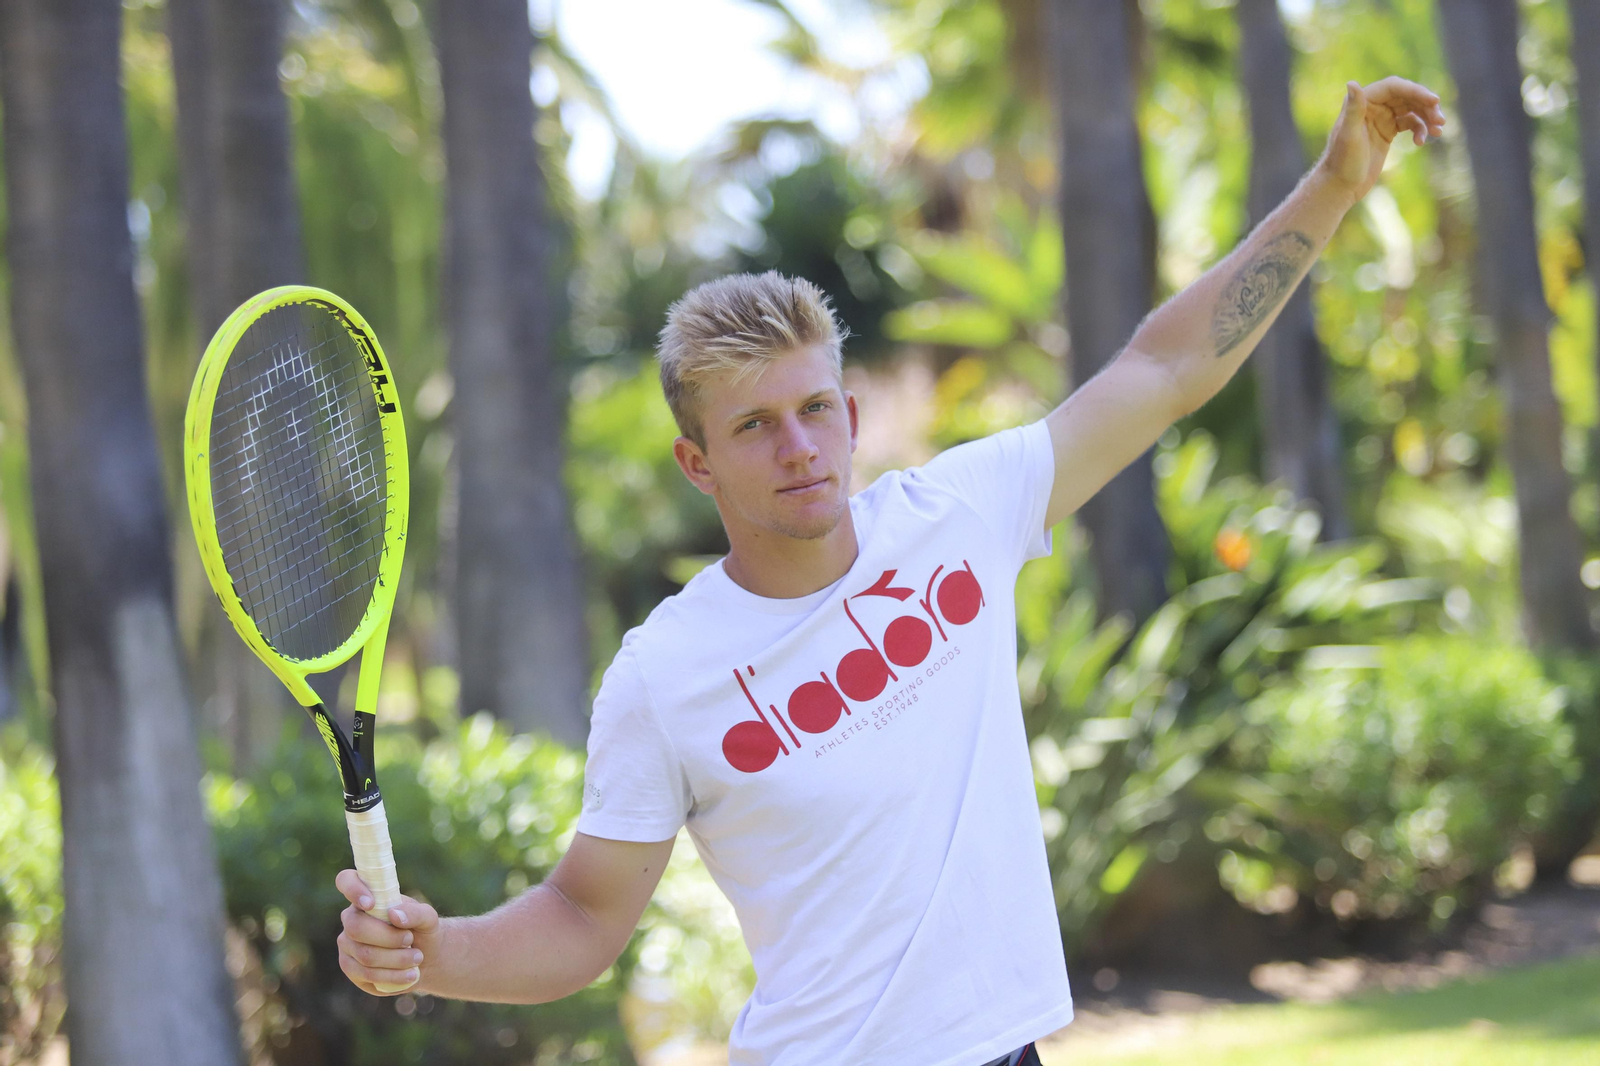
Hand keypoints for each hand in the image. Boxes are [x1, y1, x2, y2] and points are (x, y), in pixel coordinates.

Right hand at [334, 869, 442, 995]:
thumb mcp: (428, 918)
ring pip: (365, 955)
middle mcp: (351, 919)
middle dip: (389, 937)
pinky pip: (366, 975)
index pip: (346, 881)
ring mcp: (347, 945)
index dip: (353, 890)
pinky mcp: (351, 969)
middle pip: (356, 928)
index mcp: (366, 896)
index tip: (371, 904)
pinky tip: (410, 974)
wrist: (425, 958)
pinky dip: (393, 976)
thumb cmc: (422, 930)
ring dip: (396, 959)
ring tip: (417, 958)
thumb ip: (415, 913)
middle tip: (410, 939)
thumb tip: (394, 915)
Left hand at [1317, 77, 1445, 203]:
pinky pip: (1410, 123)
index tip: (1434, 101)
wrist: (1339, 187)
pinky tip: (1421, 142)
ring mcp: (1381, 119)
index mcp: (1361, 102)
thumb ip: (1354, 109)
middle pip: (1406, 96)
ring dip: (1427, 117)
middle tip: (1441, 120)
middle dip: (1426, 106)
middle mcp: (1371, 106)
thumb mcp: (1349, 136)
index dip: (1415, 91)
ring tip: (1438, 130)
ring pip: (1411, 109)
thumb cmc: (1341, 163)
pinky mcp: (1387, 132)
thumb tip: (1351, 82)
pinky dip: (1420, 129)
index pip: (1394, 87)